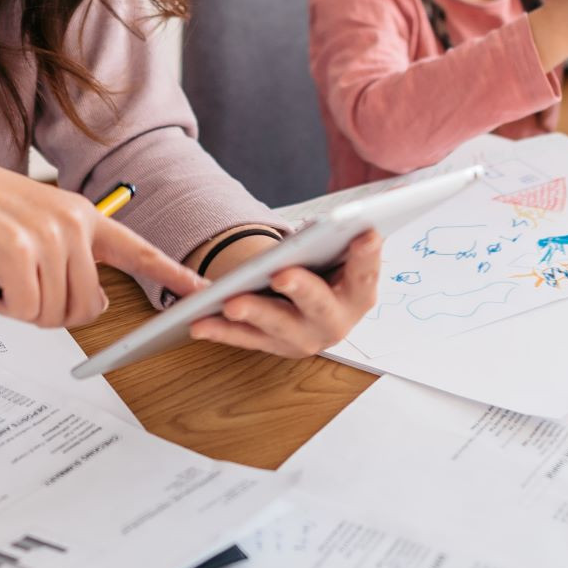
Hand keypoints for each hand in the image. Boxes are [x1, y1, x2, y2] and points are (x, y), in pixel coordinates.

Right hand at [0, 150, 203, 328]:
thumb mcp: (34, 224)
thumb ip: (69, 257)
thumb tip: (94, 305)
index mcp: (83, 215)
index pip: (138, 249)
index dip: (173, 274)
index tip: (204, 291)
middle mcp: (73, 222)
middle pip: (88, 307)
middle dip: (53, 313)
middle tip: (22, 289)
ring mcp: (47, 235)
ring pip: (56, 314)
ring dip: (24, 309)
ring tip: (1, 275)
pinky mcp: (16, 250)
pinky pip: (27, 310)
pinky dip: (6, 307)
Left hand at [189, 230, 382, 357]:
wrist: (315, 309)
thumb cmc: (329, 271)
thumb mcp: (341, 253)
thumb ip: (345, 238)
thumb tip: (349, 220)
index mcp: (359, 294)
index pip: (366, 273)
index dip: (367, 256)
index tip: (366, 234)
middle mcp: (335, 322)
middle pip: (319, 305)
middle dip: (301, 289)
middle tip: (283, 275)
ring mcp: (302, 338)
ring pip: (277, 326)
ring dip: (254, 314)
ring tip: (232, 303)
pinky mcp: (272, 346)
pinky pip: (244, 339)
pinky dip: (221, 331)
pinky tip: (199, 323)